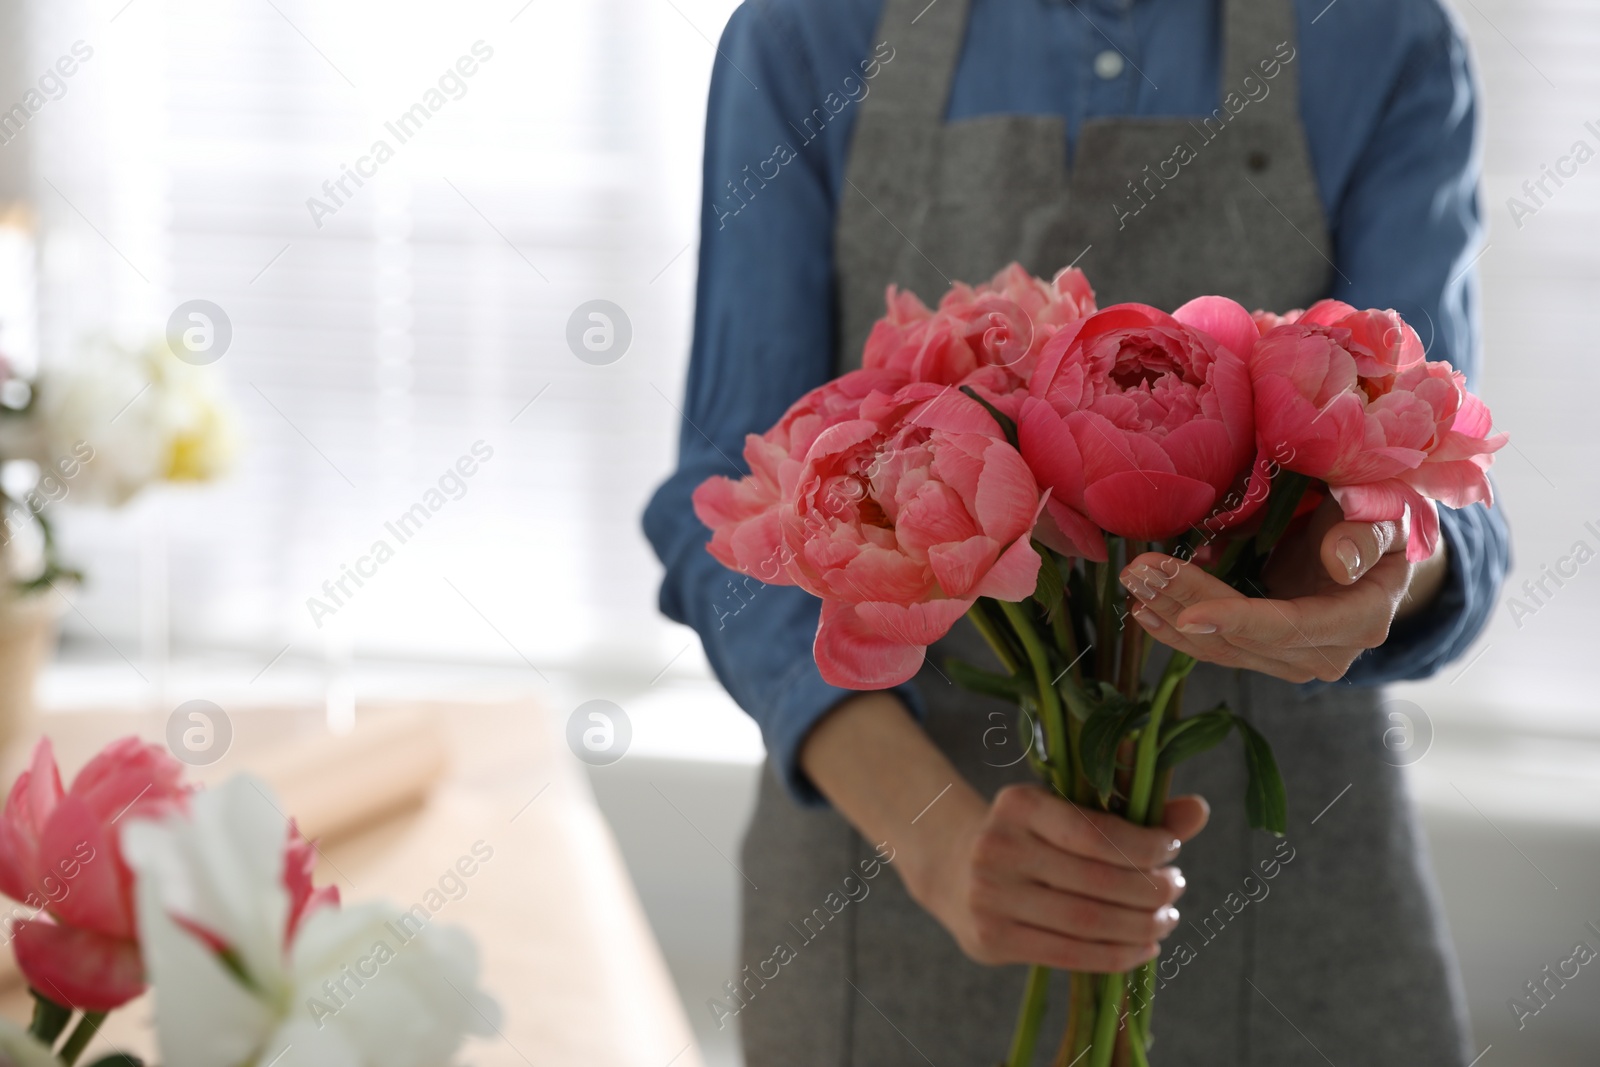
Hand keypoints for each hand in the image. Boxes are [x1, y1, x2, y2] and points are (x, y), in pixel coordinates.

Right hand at [912, 783, 1208, 972]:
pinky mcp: (991, 938)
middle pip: (1094, 881)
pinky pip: (1068, 953)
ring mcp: (989, 896)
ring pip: (1085, 921)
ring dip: (1140, 926)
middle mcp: (997, 846)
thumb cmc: (1032, 838)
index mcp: (1018, 803)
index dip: (1141, 846)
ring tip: (1165, 920)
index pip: (1091, 831)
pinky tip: (1143, 947)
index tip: (1172, 851)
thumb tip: (1198, 811)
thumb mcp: (1068, 811)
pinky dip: (1116, 955)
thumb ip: (1131, 812)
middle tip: (1176, 889)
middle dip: (1149, 890)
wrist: (956, 870)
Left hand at [1119, 495, 1446, 683]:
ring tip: (1135, 581)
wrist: (1376, 546)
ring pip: (1223, 647)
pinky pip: (1218, 649)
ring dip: (1171, 614)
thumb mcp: (1384, 513)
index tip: (1187, 614)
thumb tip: (1338, 565)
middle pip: (1245, 636)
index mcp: (1363, 618)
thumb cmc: (1381, 518)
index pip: (1292, 627)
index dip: (1238, 620)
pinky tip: (1142, 612)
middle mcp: (1328, 653)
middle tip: (1140, 570)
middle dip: (1187, 602)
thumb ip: (1364, 536)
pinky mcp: (1269, 656)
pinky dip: (1177, 631)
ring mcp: (1296, 661)